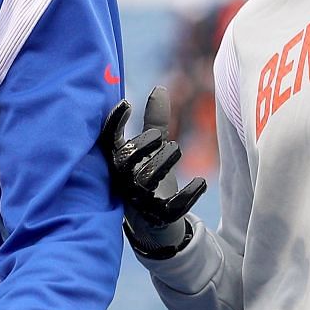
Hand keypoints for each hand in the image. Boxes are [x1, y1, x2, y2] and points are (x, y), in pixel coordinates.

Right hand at [98, 87, 205, 256]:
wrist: (153, 221)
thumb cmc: (149, 176)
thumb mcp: (151, 149)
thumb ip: (154, 122)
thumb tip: (159, 88)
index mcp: (117, 163)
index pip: (107, 142)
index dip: (114, 123)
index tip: (127, 104)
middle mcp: (123, 181)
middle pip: (126, 160)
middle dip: (145, 143)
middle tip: (160, 138)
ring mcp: (139, 201)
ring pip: (146, 179)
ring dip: (164, 161)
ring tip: (176, 149)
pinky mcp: (159, 216)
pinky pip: (173, 207)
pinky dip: (189, 193)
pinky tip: (202, 182)